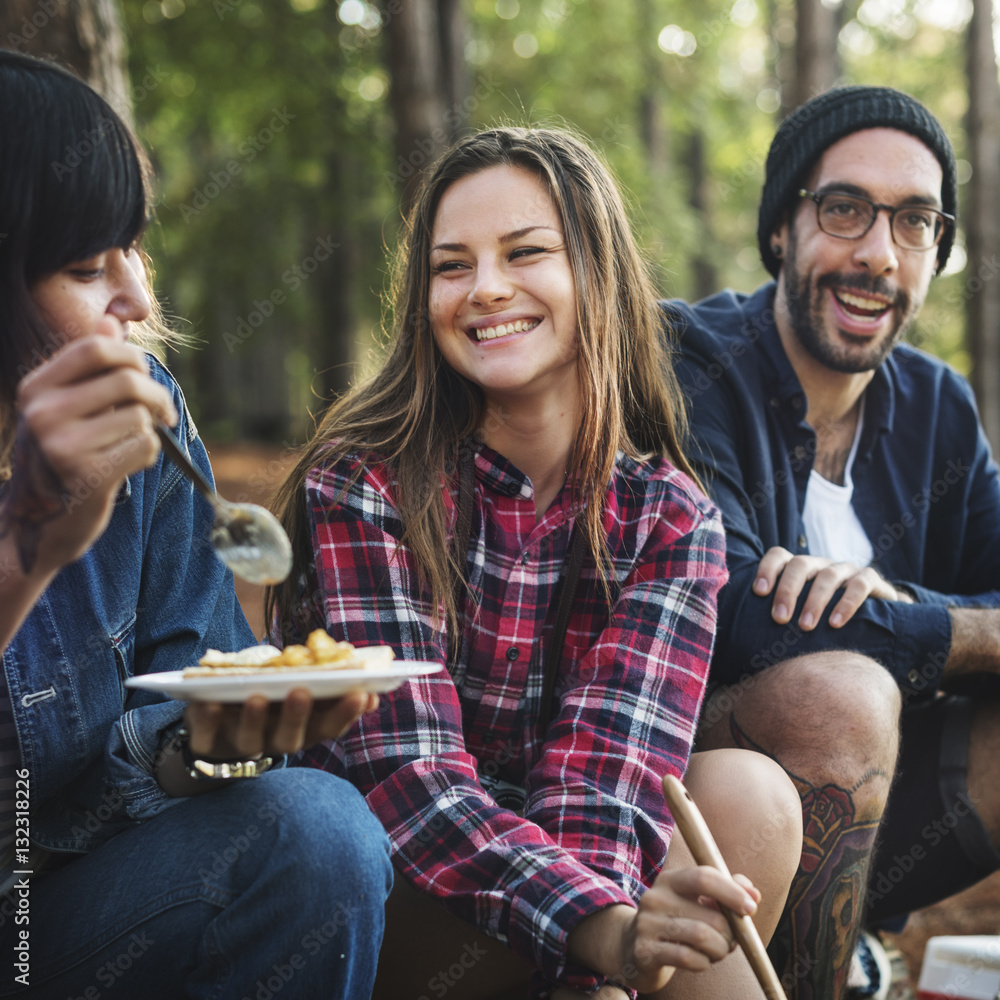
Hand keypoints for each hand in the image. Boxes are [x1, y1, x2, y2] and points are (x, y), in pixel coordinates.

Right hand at [11, 323, 176, 571]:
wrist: (43, 522)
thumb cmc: (65, 456)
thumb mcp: (69, 407)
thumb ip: (91, 367)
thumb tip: (112, 321)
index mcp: (35, 388)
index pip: (96, 348)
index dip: (133, 357)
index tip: (146, 376)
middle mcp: (42, 412)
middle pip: (127, 380)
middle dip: (157, 396)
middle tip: (165, 414)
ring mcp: (61, 444)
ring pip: (139, 417)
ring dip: (149, 430)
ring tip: (133, 445)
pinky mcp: (87, 475)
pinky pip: (144, 447)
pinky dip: (149, 454)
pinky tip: (130, 465)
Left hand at [185, 688, 378, 758]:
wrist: (219, 719)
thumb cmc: (271, 692)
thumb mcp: (298, 682)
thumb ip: (325, 679)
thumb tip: (360, 663)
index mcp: (303, 728)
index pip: (329, 726)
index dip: (345, 713)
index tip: (360, 693)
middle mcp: (275, 740)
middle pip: (290, 739)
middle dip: (297, 716)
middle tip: (301, 692)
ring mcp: (241, 743)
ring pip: (250, 741)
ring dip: (254, 720)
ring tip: (256, 697)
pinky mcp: (208, 743)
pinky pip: (206, 739)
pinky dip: (208, 721)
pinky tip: (209, 703)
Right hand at [622, 866, 758, 992]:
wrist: (631, 945)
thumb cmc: (676, 921)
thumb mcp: (697, 901)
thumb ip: (727, 892)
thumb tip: (753, 894)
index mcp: (670, 880)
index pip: (704, 877)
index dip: (732, 892)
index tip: (750, 908)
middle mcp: (655, 897)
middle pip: (711, 915)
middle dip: (730, 933)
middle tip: (729, 940)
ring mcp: (647, 924)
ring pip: (702, 937)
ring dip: (720, 949)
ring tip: (718, 950)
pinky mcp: (645, 950)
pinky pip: (688, 958)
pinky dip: (704, 963)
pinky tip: (702, 961)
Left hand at [753, 546, 911, 629]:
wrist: (875, 615)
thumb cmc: (824, 617)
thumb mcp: (800, 611)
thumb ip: (780, 614)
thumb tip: (744, 634)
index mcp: (800, 569)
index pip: (779, 555)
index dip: (767, 569)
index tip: (758, 593)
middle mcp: (821, 565)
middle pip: (801, 564)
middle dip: (787, 590)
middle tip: (779, 619)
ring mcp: (846, 570)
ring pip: (828, 575)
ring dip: (815, 601)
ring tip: (805, 626)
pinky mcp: (870, 579)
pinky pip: (859, 585)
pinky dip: (847, 603)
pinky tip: (836, 623)